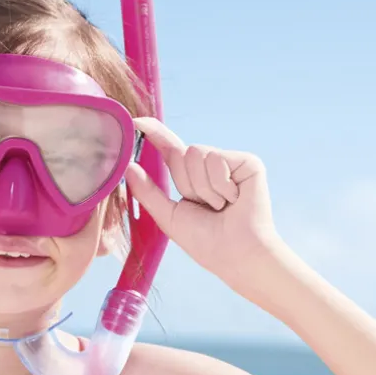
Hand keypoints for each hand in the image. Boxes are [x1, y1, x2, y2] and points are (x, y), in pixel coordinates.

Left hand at [125, 117, 283, 288]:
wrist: (235, 253)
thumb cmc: (205, 241)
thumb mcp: (167, 215)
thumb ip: (147, 191)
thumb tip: (128, 167)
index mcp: (190, 177)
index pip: (169, 149)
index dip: (154, 134)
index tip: (136, 122)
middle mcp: (209, 165)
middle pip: (181, 154)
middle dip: (186, 184)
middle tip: (206, 207)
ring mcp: (229, 162)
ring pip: (197, 154)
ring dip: (204, 188)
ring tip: (221, 205)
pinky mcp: (247, 162)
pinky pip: (217, 159)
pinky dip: (221, 185)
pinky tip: (234, 199)